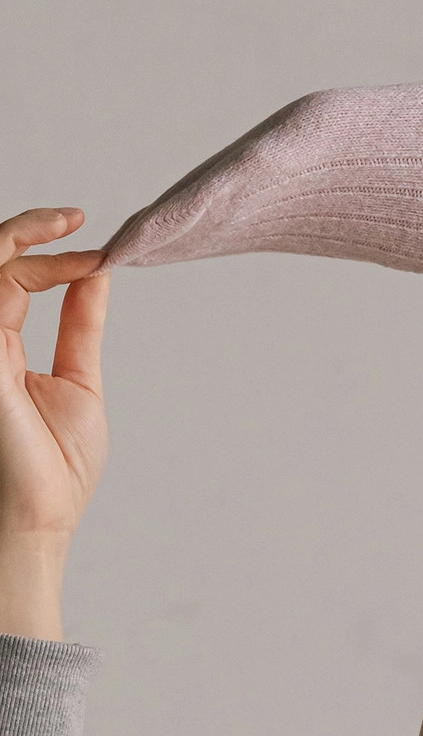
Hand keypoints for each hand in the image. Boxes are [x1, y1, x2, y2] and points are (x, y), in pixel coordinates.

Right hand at [0, 208, 110, 549]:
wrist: (38, 522)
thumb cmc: (53, 467)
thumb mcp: (78, 381)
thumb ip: (80, 326)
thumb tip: (97, 275)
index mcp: (0, 345)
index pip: (10, 276)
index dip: (47, 253)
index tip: (97, 248)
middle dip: (29, 228)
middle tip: (76, 217)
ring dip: (26, 237)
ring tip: (72, 226)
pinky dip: (32, 269)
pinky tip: (76, 266)